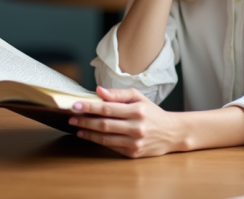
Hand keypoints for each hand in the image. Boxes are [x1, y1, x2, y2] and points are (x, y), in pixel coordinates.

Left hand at [69, 86, 185, 157]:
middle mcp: (136, 127)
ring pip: (106, 138)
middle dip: (85, 121)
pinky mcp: (133, 153)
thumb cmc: (152, 113)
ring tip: (77, 128)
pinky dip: (98, 141)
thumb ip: (118, 94)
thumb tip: (99, 91)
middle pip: (104, 124)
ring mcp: (134, 142)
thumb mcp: (139, 97)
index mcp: (137, 110)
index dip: (90, 107)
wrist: (171, 133)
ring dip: (88, 133)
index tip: (75, 105)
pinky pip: (111, 147)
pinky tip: (90, 136)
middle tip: (72, 117)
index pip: (108, 108)